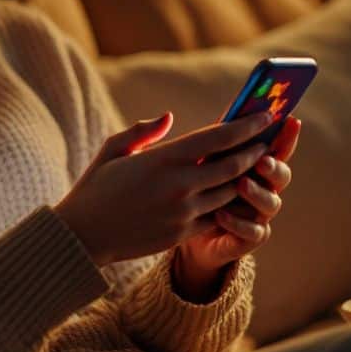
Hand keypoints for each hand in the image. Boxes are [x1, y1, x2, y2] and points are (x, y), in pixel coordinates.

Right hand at [53, 109, 281, 266]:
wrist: (83, 236)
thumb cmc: (96, 187)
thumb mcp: (113, 149)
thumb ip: (143, 131)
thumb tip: (170, 118)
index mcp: (164, 158)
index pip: (218, 137)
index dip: (246, 125)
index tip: (265, 115)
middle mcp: (179, 185)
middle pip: (234, 164)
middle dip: (256, 150)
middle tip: (267, 140)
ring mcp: (183, 212)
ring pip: (230, 192)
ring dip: (247, 178)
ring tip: (257, 165)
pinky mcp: (182, 233)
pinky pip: (217, 217)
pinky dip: (230, 205)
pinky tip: (235, 194)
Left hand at [174, 117, 299, 296]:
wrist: (183, 229)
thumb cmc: (195, 183)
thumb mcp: (203, 159)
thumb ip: (218, 138)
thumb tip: (226, 110)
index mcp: (256, 164)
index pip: (278, 147)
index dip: (287, 135)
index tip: (290, 120)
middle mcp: (264, 188)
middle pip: (282, 175)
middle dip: (274, 166)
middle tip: (261, 159)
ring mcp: (258, 214)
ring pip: (272, 203)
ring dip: (258, 192)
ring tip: (241, 184)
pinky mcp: (248, 238)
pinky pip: (254, 232)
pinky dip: (240, 223)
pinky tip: (221, 215)